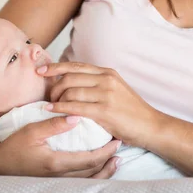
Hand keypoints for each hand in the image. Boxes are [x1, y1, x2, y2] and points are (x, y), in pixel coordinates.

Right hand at [0, 116, 120, 177]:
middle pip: (93, 172)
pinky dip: (93, 174)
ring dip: (104, 170)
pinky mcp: (55, 178)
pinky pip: (80, 180)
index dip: (105, 152)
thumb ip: (53, 125)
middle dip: (109, 161)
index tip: (116, 141)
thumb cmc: (13, 146)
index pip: (88, 160)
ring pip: (88, 179)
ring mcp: (58, 179)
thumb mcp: (31, 131)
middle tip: (121, 147)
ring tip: (116, 159)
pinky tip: (98, 167)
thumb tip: (75, 116)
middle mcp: (60, 175)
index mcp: (56, 162)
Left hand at [38, 62, 158, 147]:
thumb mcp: (115, 89)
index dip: (55, 67)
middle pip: (69, 77)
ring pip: (71, 91)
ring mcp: (106, 94)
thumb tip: (72, 82)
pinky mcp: (105, 110)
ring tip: (51, 106)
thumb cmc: (131, 112)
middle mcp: (106, 79)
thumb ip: (97, 84)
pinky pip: (75, 106)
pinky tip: (52, 111)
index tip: (41, 72)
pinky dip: (60, 108)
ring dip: (56, 99)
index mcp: (107, 73)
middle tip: (48, 97)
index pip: (76, 66)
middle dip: (54, 87)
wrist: (151, 126)